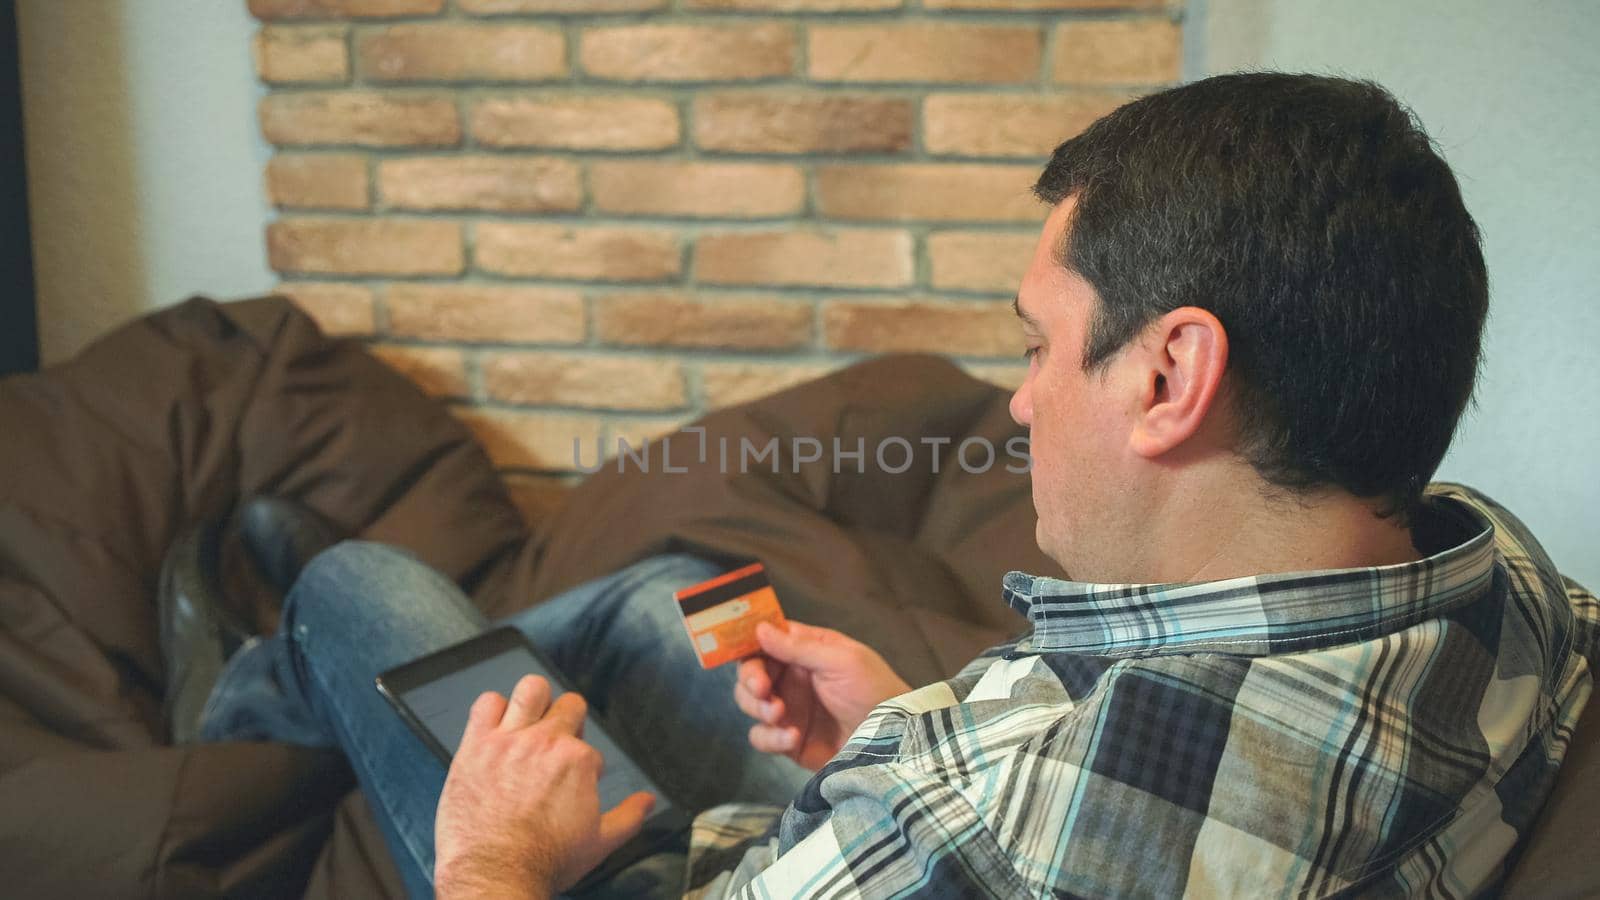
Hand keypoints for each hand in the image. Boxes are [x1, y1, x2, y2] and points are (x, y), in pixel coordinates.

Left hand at [433, 675, 655, 899]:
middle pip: (568, 705)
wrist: (496, 874)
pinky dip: (493, 710)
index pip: (588, 747)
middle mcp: (546, 742)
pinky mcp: (476, 745)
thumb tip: (647, 802)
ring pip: (531, 689)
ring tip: (530, 720)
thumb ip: (629, 817)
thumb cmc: (542, 861)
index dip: (582, 766)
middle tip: (556, 746)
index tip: (570, 783)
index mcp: (578, 761)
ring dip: (534, 701)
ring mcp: (509, 740)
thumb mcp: (599, 844)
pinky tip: (497, 728)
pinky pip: (486, 703)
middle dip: (568, 722)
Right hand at [734, 621, 910, 770]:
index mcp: (805, 651)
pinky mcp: (789, 741)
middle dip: (750, 680)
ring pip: (749, 704)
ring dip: (757, 708)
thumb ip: (798, 647)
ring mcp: (789, 710)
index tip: (743, 654)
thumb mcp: (841, 660)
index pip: (765, 642)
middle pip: (750, 673)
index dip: (748, 645)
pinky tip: (792, 738)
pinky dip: (770, 738)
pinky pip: (762, 737)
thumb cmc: (873, 689)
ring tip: (780, 714)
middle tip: (763, 690)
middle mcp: (792, 678)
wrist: (891, 739)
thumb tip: (760, 628)